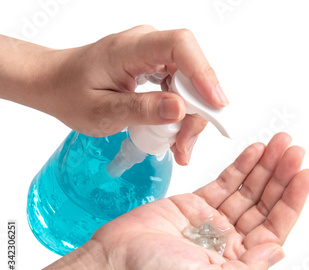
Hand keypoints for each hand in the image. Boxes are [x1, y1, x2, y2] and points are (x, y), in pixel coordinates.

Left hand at [0, 26, 228, 164]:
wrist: (54, 83)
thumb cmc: (70, 93)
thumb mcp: (102, 111)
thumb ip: (140, 109)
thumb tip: (179, 109)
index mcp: (129, 49)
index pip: (180, 46)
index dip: (203, 73)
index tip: (215, 105)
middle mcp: (147, 44)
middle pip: (192, 70)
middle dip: (198, 109)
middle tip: (186, 144)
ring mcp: (154, 54)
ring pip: (191, 82)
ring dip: (192, 116)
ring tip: (180, 147)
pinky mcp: (157, 66)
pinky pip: (182, 87)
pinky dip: (183, 113)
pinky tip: (176, 135)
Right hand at [92, 133, 308, 269]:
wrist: (110, 264)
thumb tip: (280, 250)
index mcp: (237, 262)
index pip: (275, 227)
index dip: (293, 200)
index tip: (306, 173)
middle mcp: (229, 241)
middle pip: (265, 203)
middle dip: (282, 176)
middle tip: (295, 149)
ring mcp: (212, 220)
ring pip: (248, 189)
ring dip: (265, 166)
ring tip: (280, 142)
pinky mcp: (194, 204)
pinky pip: (225, 182)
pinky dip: (241, 166)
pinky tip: (255, 150)